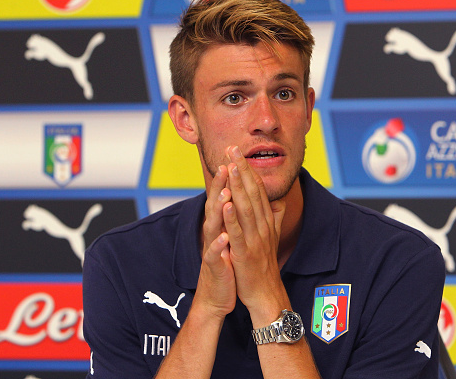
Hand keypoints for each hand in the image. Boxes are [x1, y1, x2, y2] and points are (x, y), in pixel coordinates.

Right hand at [192, 165, 236, 320]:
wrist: (216, 295)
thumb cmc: (227, 263)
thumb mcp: (234, 237)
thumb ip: (237, 217)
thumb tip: (243, 196)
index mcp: (222, 225)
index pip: (225, 197)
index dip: (230, 179)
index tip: (235, 159)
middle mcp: (214, 233)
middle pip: (215, 206)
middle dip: (220, 186)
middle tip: (225, 166)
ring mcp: (212, 249)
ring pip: (213, 226)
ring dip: (218, 211)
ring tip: (224, 195)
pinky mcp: (213, 266)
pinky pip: (214, 255)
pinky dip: (218, 246)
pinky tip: (224, 238)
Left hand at [222, 146, 288, 323]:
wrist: (265, 293)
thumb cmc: (264, 264)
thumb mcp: (271, 236)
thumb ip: (275, 217)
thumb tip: (279, 199)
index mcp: (265, 221)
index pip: (257, 190)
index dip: (248, 170)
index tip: (239, 152)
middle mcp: (261, 226)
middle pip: (252, 193)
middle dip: (242, 170)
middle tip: (233, 149)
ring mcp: (254, 238)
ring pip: (245, 208)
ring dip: (237, 186)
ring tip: (230, 166)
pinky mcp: (244, 253)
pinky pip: (237, 232)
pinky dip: (231, 217)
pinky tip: (225, 202)